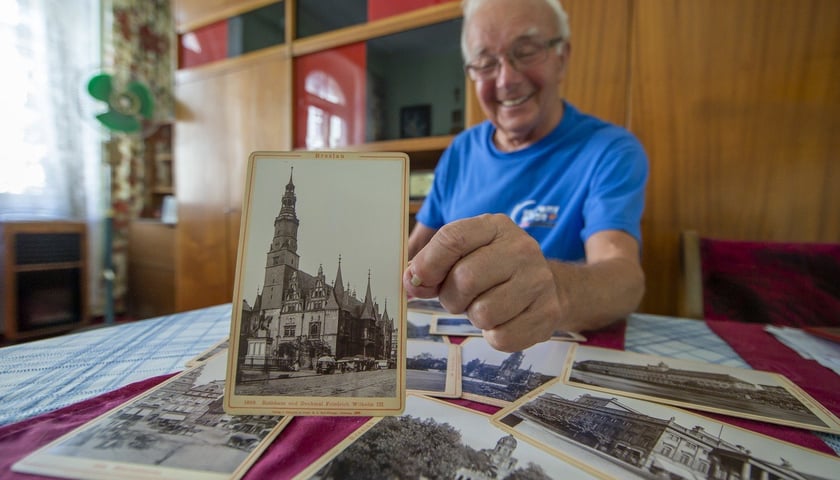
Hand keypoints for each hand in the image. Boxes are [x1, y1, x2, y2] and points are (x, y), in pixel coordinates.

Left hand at [404, 214, 563, 351]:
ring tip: (486, 305)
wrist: (546, 286)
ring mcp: (538, 280)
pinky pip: (502, 337)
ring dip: (474, 317)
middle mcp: (521, 249)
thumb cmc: (494, 270)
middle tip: (460, 298)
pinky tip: (503, 320)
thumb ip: (432, 265)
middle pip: (465, 279)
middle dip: (451, 297)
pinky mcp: (547, 312)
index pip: (453, 238)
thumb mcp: (465, 254)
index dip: (428, 263)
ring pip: (484, 313)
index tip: (418, 280)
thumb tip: (411, 282)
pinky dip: (494, 336)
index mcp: (495, 226)